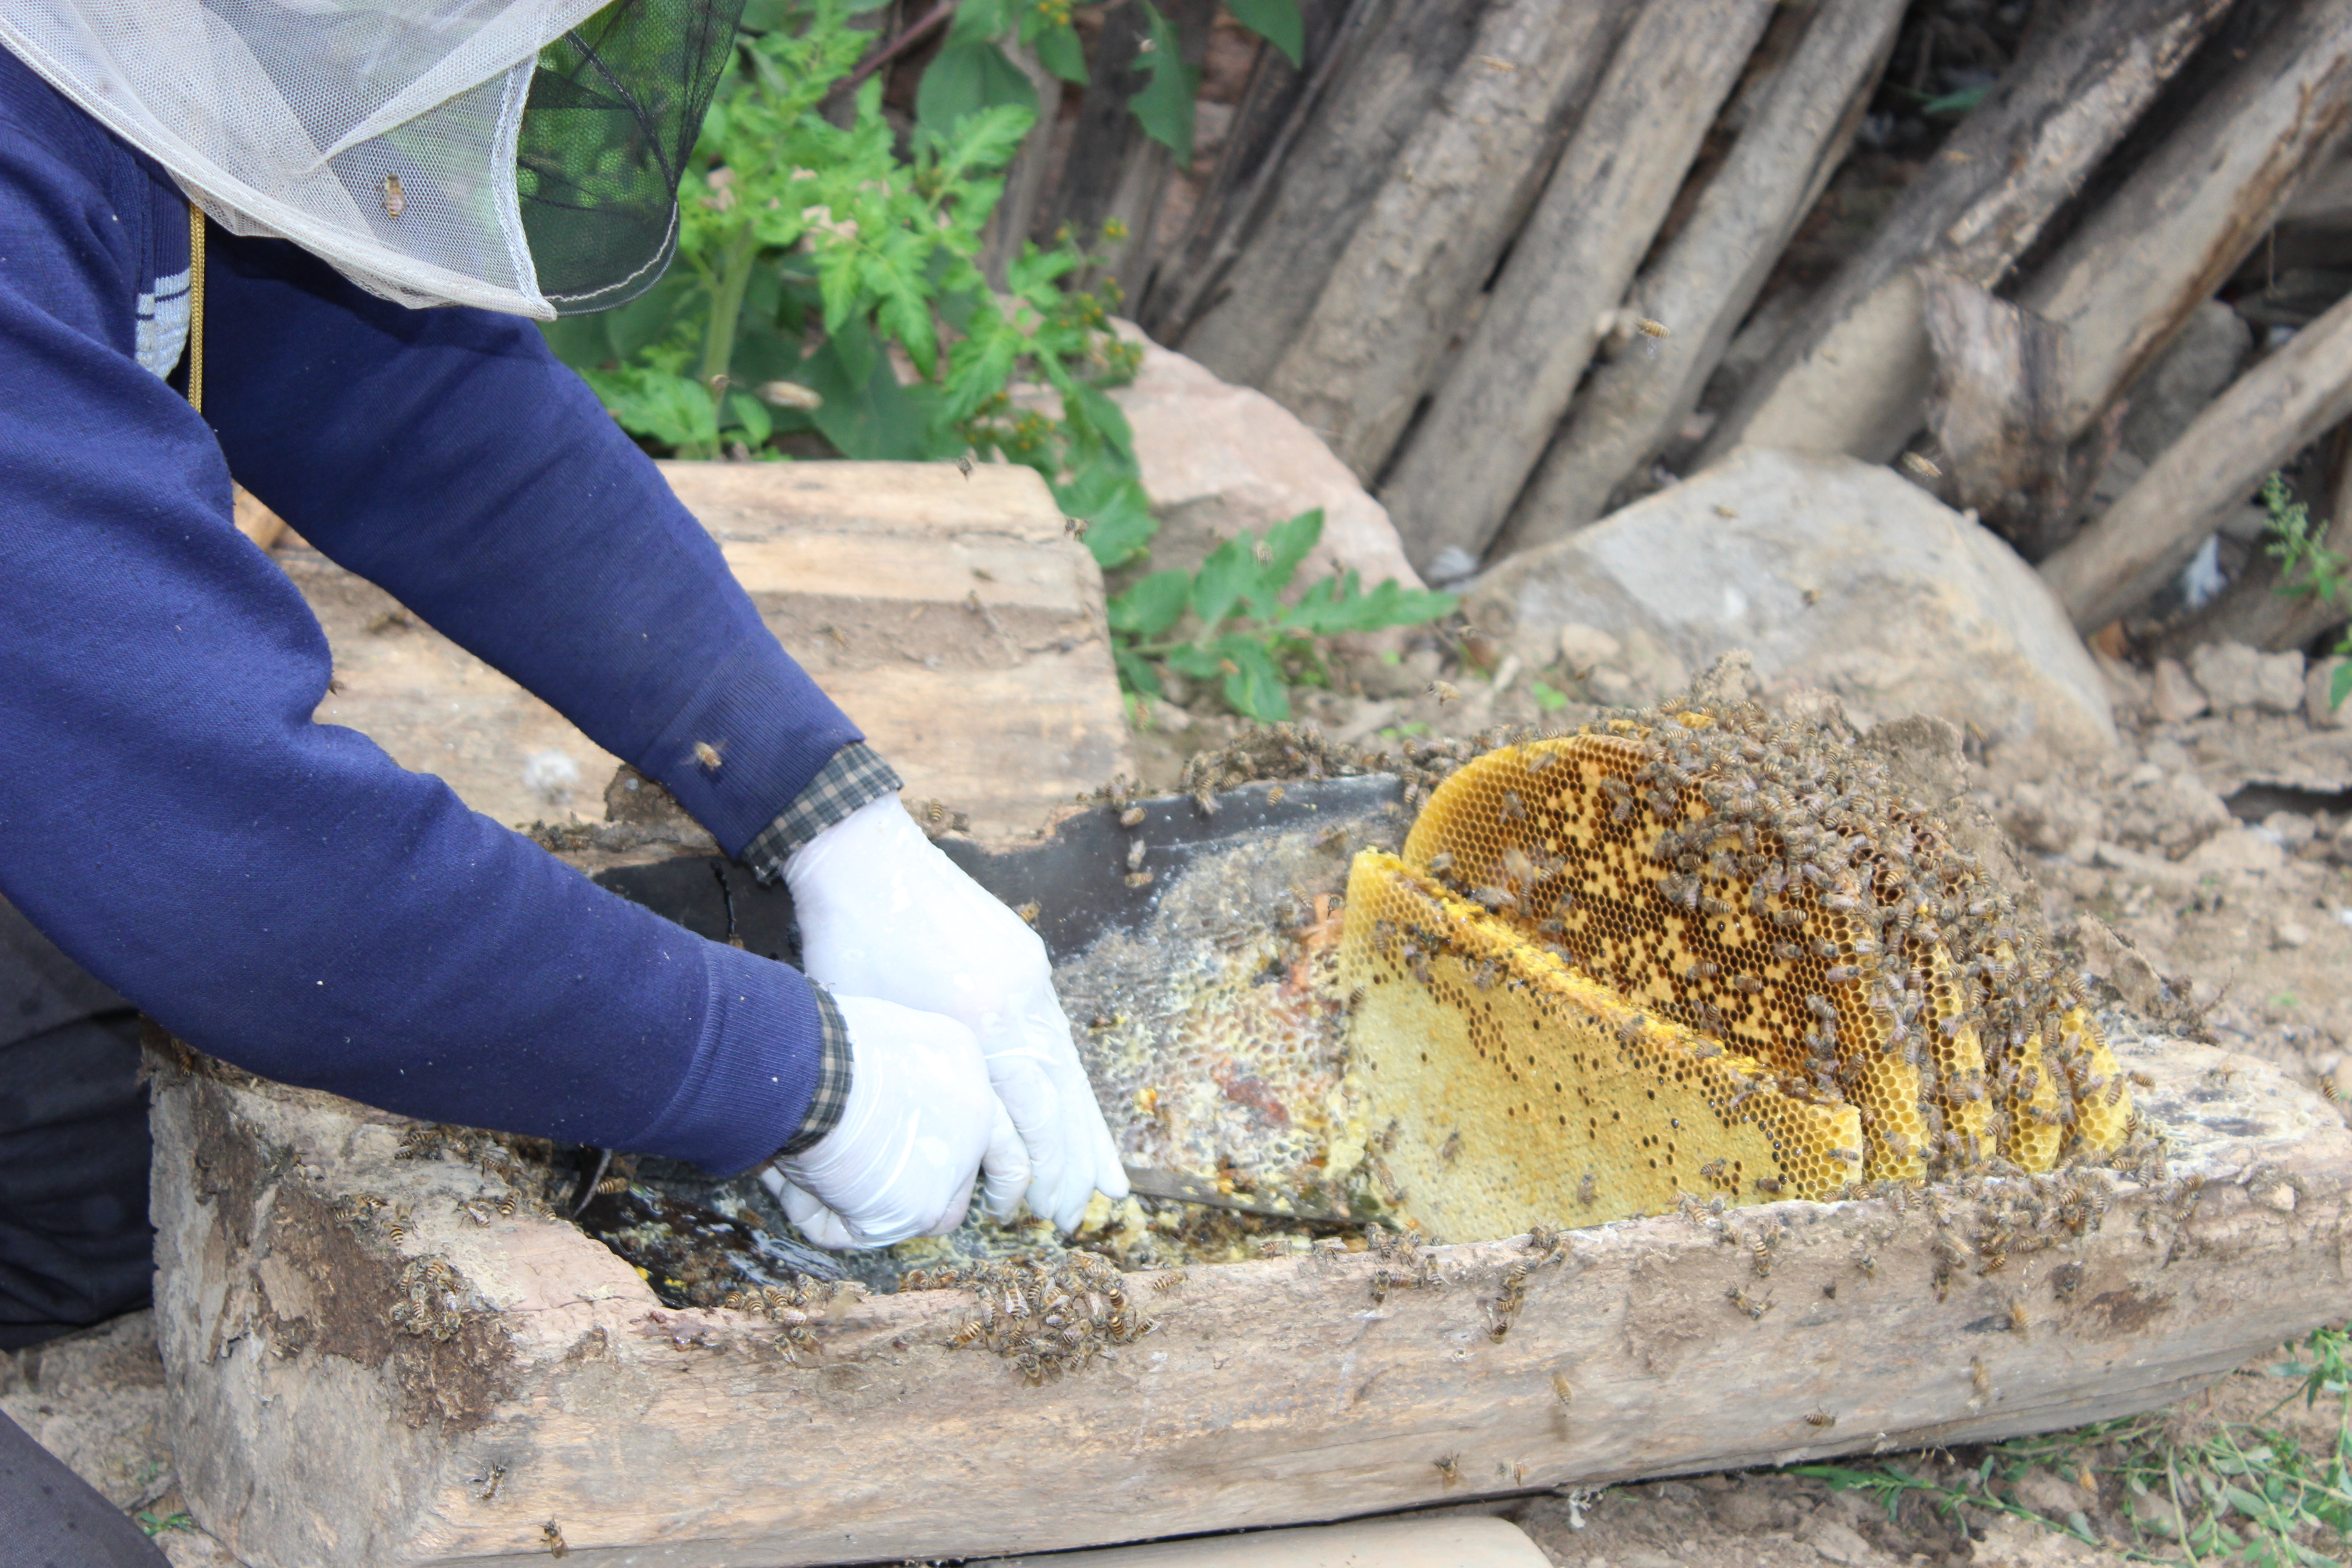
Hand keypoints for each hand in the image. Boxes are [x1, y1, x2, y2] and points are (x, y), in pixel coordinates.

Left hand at [786, 795, 1128, 1230]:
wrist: (864, 857)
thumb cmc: (849, 948)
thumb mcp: (878, 1031)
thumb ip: (925, 1083)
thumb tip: (952, 1150)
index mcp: (979, 1026)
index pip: (1029, 1119)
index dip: (1039, 1175)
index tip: (1033, 1215)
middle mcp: (1019, 1003)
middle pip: (1061, 1100)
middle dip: (1071, 1167)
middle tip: (1073, 1219)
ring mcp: (1031, 977)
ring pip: (1069, 1069)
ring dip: (1085, 1131)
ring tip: (1107, 1184)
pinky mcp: (1030, 959)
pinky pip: (1058, 1034)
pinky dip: (1070, 1080)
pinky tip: (1079, 1112)